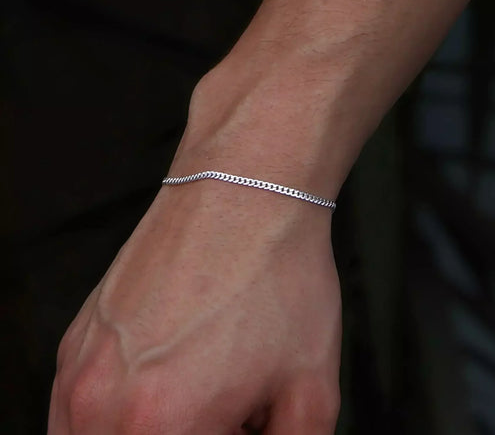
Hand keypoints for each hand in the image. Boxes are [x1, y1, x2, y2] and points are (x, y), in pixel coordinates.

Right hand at [48, 175, 341, 433]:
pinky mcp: (76, 338)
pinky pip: (80, 410)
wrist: (242, 193)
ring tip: (200, 395)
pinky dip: (120, 416)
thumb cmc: (276, 276)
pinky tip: (167, 376)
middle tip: (231, 410)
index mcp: (160, 426)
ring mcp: (80, 367)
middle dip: (196, 434)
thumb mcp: (310, 388)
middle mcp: (101, 404)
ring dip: (151, 432)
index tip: (246, 422)